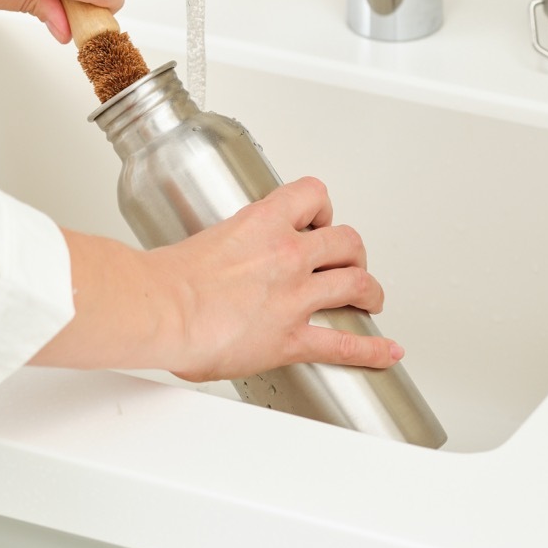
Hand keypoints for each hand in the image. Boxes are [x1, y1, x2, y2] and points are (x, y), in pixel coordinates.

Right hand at [32, 178, 403, 378]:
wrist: (162, 308)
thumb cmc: (168, 279)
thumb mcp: (203, 244)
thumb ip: (224, 252)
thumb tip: (215, 269)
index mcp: (262, 223)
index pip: (312, 195)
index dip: (322, 208)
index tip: (318, 220)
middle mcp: (287, 255)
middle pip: (347, 240)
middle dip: (352, 251)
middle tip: (348, 261)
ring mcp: (295, 296)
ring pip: (356, 283)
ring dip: (369, 291)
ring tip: (371, 298)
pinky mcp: (292, 337)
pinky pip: (343, 343)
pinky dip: (371, 350)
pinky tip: (385, 352)